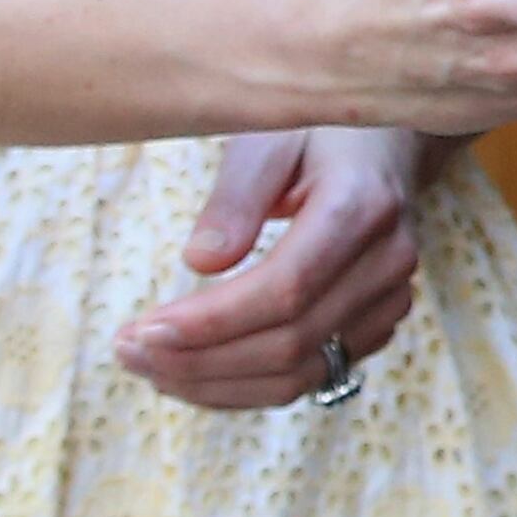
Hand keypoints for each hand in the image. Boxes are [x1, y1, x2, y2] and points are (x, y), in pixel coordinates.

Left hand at [116, 124, 439, 408]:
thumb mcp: (269, 135)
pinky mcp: (378, 325)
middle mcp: (388, 261)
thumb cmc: (316, 130)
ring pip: (299, 374)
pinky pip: (309, 376)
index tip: (143, 329)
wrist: (387, 142)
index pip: (285, 288)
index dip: (211, 321)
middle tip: (126, 351)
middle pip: (289, 342)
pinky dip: (245, 386)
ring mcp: (390, 299)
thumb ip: (237, 195)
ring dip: (215, 384)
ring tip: (149, 367)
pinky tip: (193, 371)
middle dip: (199, 358)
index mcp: (363, 204)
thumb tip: (199, 263)